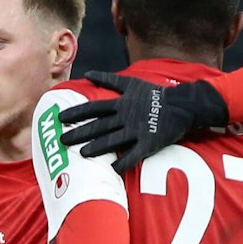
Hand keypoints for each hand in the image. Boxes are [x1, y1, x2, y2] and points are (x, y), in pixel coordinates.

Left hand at [58, 71, 228, 172]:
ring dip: (97, 148)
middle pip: (98, 125)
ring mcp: (137, 130)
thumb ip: (108, 80)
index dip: (76, 113)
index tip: (60, 118)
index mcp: (121, 103)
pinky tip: (112, 169)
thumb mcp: (131, 82)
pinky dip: (123, 162)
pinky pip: (134, 155)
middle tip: (62, 140)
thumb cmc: (154, 94)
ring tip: (82, 155)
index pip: (93, 108)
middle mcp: (126, 116)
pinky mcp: (149, 142)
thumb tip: (87, 73)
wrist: (182, 104)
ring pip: (113, 140)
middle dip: (79, 133)